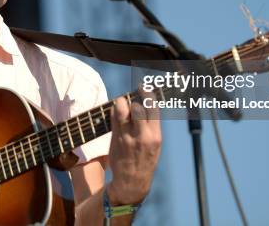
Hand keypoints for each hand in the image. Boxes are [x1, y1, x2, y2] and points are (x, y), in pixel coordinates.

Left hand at [107, 89, 161, 204]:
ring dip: (122, 102)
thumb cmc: (145, 160)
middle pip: (137, 106)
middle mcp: (142, 135)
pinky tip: (117, 113)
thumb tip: (146, 103)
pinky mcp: (115, 138)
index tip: (144, 86)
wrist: (131, 182)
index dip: (148, 94)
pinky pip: (114, 117)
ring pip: (122, 109)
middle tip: (134, 95)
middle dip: (135, 97)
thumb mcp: (155, 145)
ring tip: (123, 105)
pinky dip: (115, 111)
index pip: (153, 108)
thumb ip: (151, 125)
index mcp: (155, 136)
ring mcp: (127, 136)